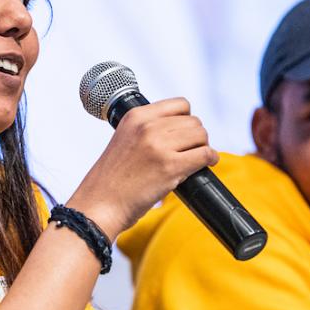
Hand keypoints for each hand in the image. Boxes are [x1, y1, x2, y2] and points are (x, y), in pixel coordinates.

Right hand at [68, 97, 217, 237]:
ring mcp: (159, 145)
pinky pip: (204, 154)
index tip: (185, 133)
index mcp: (135, 116)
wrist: (99, 205)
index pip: (179, 104)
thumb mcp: (124, 140)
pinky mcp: (170, 166)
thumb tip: (181, 130)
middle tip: (190, 151)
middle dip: (196, 137)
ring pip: (201, 136)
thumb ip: (147, 130)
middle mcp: (147, 126)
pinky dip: (210, 160)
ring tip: (195, 159)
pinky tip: (206, 165)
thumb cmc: (112, 180)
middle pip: (193, 121)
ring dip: (203, 148)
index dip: (187, 119)